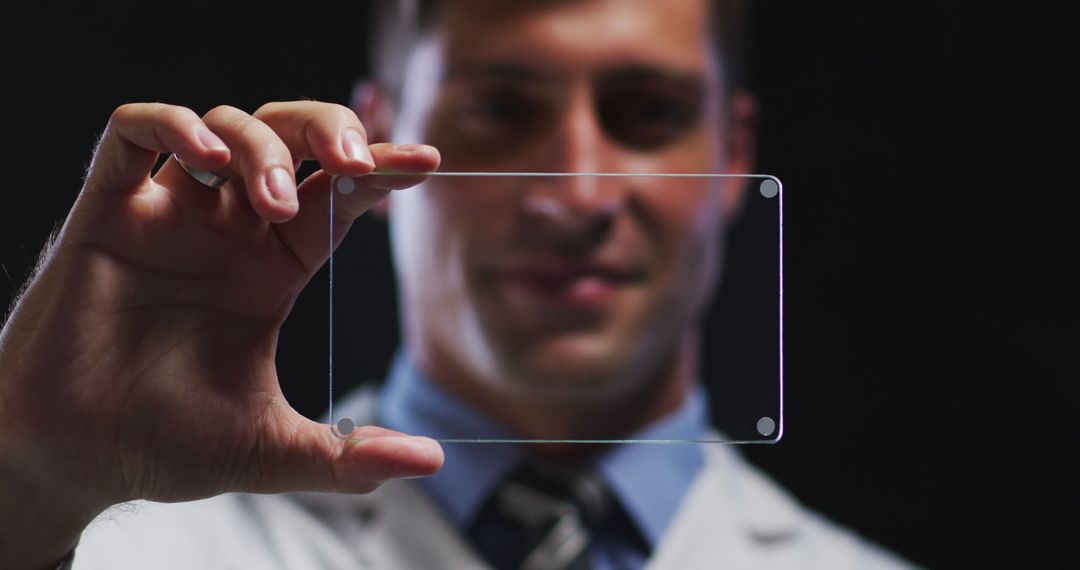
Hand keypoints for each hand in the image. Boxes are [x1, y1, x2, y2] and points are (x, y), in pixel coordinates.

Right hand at [0, 101, 442, 567]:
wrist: (77, 460)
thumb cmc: (168, 446)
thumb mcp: (273, 448)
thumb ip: (348, 455)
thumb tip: (431, 459)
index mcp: (275, 268)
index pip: (338, 196)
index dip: (380, 171)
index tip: (425, 163)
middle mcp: (229, 232)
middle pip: (290, 139)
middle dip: (329, 131)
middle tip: (358, 161)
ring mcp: (170, 217)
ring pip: (224, 128)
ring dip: (260, 147)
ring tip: (274, 201)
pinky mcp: (107, 213)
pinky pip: (130, 134)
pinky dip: (169, 125)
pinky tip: (202, 156)